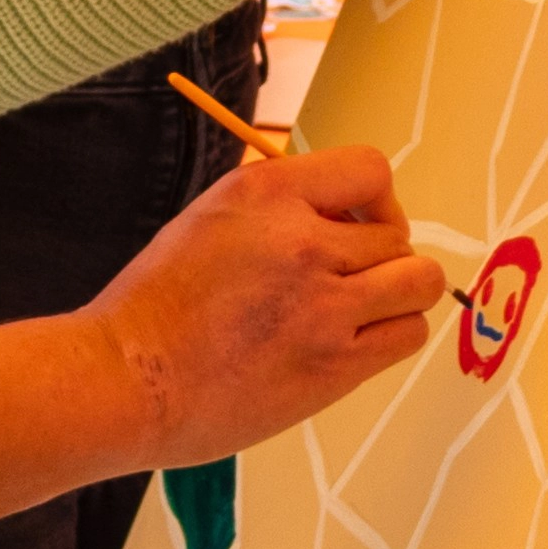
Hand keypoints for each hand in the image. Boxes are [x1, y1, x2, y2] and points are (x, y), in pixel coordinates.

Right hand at [89, 140, 445, 462]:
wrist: (128, 378)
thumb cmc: (155, 306)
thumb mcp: (209, 218)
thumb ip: (277, 209)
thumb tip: (338, 214)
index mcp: (266, 192)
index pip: (370, 170)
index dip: (373, 200)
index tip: (353, 224)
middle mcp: (303, 240)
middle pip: (398, 233)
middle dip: (380, 254)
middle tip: (345, 280)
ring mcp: (324, 304)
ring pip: (419, 282)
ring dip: (398, 295)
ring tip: (360, 312)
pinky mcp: (336, 363)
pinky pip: (408, 335)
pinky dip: (392, 336)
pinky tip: (353, 344)